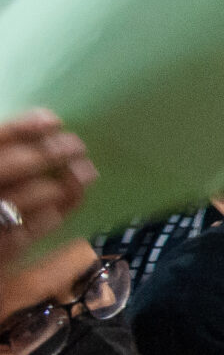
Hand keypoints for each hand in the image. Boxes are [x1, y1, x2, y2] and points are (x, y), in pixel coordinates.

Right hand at [0, 111, 92, 270]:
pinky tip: (69, 200)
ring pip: (23, 199)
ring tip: (85, 171)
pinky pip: (26, 234)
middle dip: (48, 154)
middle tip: (77, 146)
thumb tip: (46, 134)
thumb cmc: (2, 207)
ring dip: (60, 185)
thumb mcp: (3, 179)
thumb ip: (10, 158)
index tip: (53, 120)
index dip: (22, 128)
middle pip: (9, 167)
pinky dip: (51, 215)